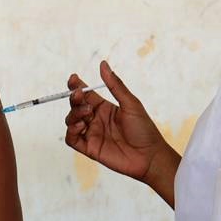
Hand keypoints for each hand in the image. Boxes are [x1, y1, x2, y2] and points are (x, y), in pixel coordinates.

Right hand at [65, 61, 178, 197]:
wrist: (149, 156)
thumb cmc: (144, 129)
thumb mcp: (130, 103)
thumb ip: (115, 85)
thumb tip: (103, 64)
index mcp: (105, 108)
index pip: (86, 94)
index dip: (77, 86)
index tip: (73, 78)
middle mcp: (96, 120)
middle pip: (76, 106)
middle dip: (74, 98)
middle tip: (80, 95)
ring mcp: (92, 134)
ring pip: (71, 121)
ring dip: (74, 114)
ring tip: (86, 113)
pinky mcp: (90, 148)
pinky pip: (72, 139)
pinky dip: (71, 131)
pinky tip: (81, 126)